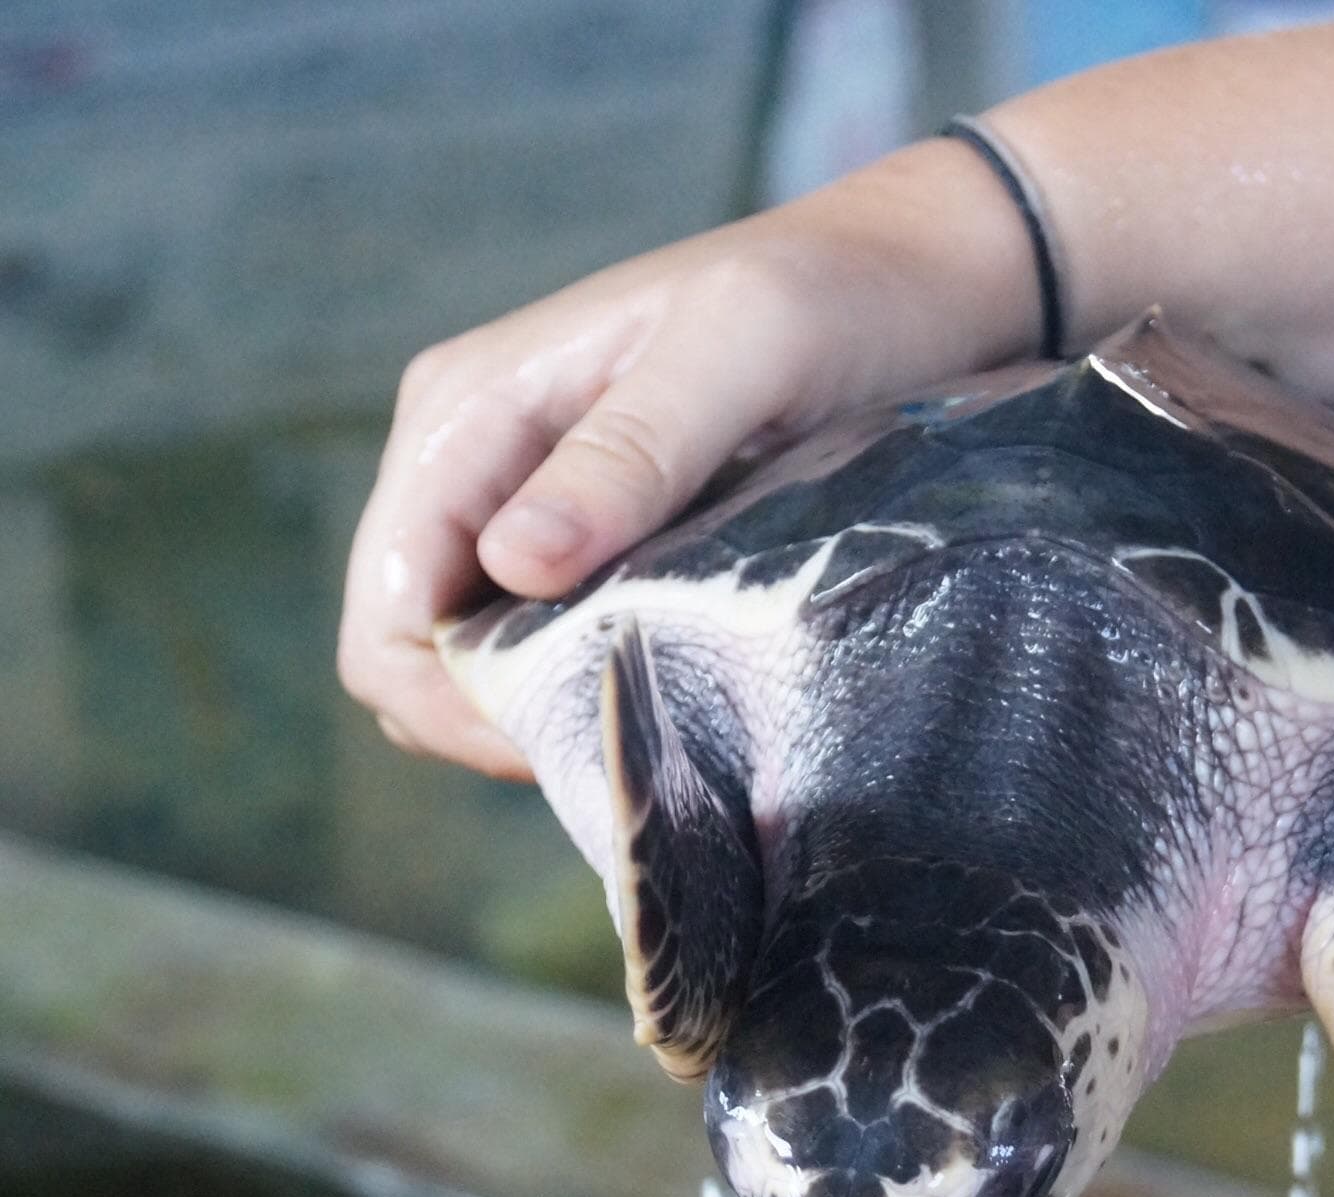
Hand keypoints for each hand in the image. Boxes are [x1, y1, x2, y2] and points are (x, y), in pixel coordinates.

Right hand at [337, 142, 1037, 776]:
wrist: (910, 278)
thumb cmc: (829, 296)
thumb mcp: (740, 352)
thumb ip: (630, 452)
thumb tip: (515, 564)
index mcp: (471, 411)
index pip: (390, 607)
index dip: (455, 702)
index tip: (574, 739)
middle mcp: (475, 459)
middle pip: (415, 648)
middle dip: (493, 717)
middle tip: (625, 746)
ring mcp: (527, 499)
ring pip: (476, 656)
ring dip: (543, 708)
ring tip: (658, 719)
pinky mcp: (593, 533)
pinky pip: (544, 638)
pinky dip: (586, 682)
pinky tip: (670, 687)